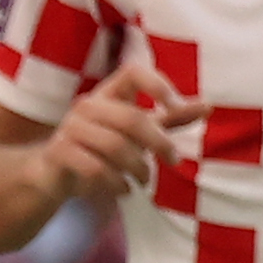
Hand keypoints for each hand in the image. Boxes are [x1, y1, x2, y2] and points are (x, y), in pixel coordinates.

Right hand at [45, 60, 198, 203]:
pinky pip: (95, 168)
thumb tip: (208, 106)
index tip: (174, 107)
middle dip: (158, 143)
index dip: (157, 85)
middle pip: (131, 118)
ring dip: (138, 168)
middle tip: (174, 161)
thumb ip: (169, 119)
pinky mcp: (59, 153)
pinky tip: (124, 190)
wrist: (54, 174)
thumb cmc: (102, 147)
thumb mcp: (138, 131)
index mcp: (109, 94)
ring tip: (145, 181)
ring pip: (114, 146)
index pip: (133, 72)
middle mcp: (88, 105)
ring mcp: (70, 128)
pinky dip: (116, 183)